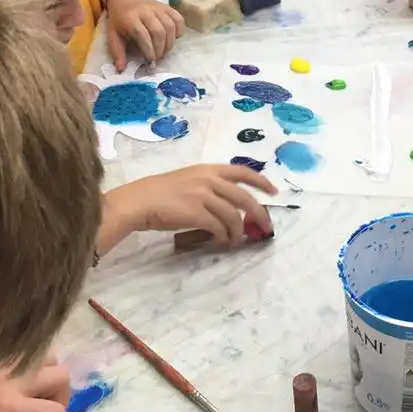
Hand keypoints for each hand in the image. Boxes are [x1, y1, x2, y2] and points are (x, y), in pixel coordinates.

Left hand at [105, 0, 184, 69]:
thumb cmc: (120, 20)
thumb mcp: (113, 35)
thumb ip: (117, 53)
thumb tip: (121, 70)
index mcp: (130, 19)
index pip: (142, 35)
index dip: (148, 50)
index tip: (150, 62)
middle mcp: (145, 11)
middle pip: (158, 31)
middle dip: (160, 48)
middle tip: (158, 58)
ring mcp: (158, 8)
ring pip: (170, 25)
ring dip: (170, 42)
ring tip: (165, 51)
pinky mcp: (166, 6)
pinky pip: (178, 18)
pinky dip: (180, 30)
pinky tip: (174, 38)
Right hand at [105, 165, 278, 247]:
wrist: (139, 201)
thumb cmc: (160, 192)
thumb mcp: (188, 179)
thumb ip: (209, 186)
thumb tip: (230, 204)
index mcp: (208, 169)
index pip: (242, 171)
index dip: (261, 181)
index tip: (273, 191)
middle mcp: (208, 179)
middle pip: (244, 197)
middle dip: (258, 213)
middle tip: (266, 226)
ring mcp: (202, 196)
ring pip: (232, 216)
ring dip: (237, 231)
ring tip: (234, 240)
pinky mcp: (196, 213)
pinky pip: (218, 227)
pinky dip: (222, 237)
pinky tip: (219, 241)